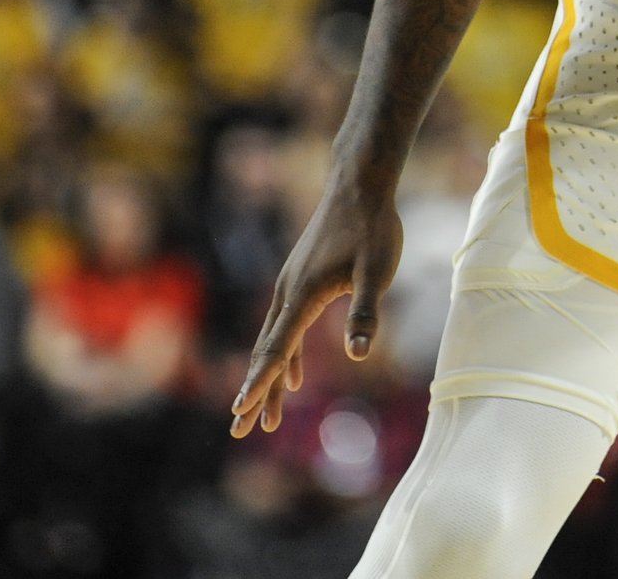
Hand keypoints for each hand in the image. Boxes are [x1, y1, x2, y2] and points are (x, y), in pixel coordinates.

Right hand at [229, 169, 402, 437]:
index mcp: (303, 295)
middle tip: (240, 432)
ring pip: (274, 341)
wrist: (359, 186)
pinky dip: (284, 355)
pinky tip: (293, 377)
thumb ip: (365, 312)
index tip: (240, 414)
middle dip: (255, 393)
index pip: (276, 349)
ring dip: (269, 379)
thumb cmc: (372, 227)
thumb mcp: (377, 270)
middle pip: (267, 352)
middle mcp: (288, 293)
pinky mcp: (301, 281)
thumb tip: (359, 354)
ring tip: (265, 417)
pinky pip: (286, 327)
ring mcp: (292, 286)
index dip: (259, 384)